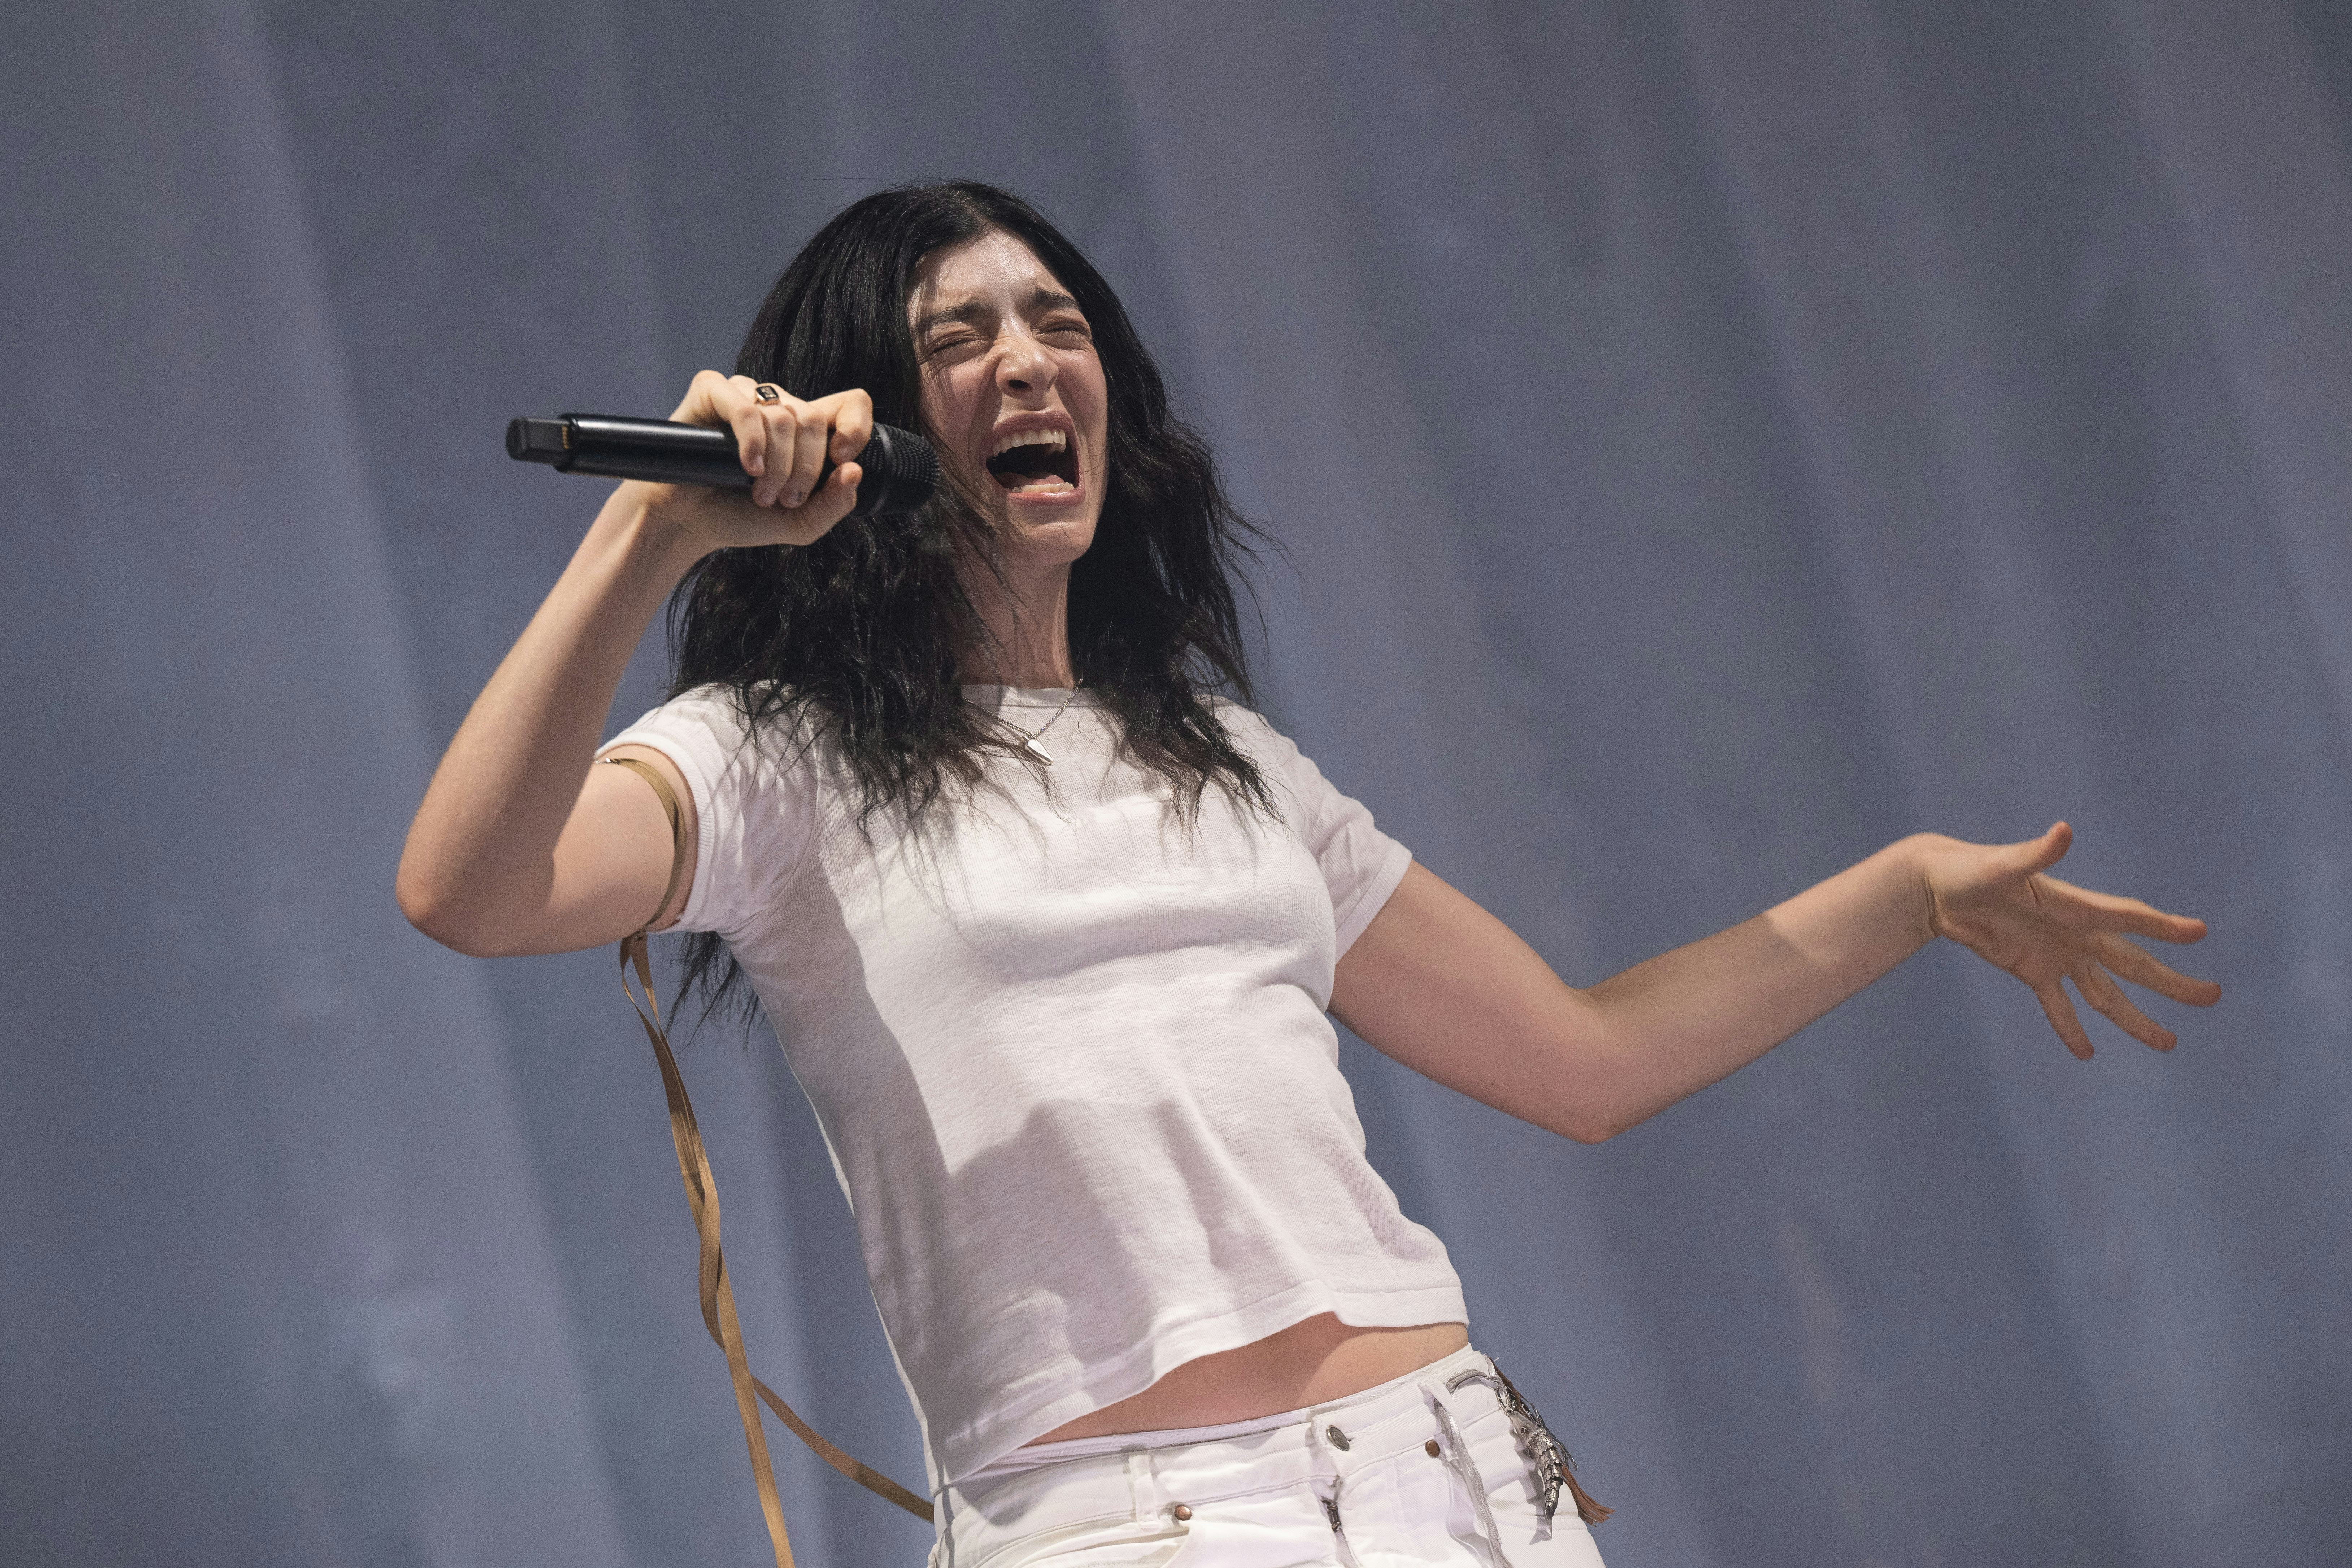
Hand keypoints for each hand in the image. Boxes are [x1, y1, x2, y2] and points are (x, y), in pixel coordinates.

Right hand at [633, 371, 874, 552]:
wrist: (688, 523)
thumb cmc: (741, 516)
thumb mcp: (799, 522)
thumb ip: (835, 503)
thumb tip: (854, 471)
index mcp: (805, 428)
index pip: (850, 403)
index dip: (855, 427)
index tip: (842, 461)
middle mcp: (777, 405)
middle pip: (813, 419)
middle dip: (804, 468)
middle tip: (783, 499)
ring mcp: (744, 394)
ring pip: (782, 417)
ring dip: (777, 465)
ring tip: (760, 494)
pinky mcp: (711, 391)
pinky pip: (744, 408)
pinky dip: (752, 443)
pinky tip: (747, 469)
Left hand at [1916, 824, 2220, 1058]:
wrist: (1940, 887)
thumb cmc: (1973, 869)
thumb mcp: (2003, 865)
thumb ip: (2035, 854)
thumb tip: (2063, 831)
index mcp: (2076, 907)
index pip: (2128, 918)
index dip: (2163, 926)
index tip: (2199, 932)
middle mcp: (2076, 934)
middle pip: (2133, 964)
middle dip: (2171, 982)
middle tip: (2213, 996)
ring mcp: (2058, 956)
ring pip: (2105, 995)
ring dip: (2135, 1018)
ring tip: (2169, 1043)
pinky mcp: (2032, 971)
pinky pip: (2057, 1007)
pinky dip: (2070, 1029)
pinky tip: (2087, 1052)